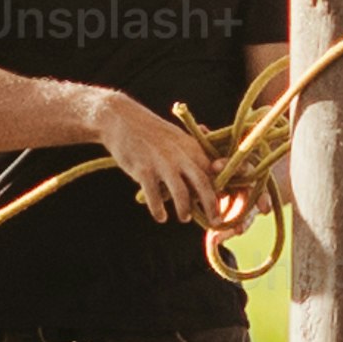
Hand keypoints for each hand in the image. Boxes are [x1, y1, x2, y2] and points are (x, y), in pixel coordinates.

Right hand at [85, 89, 211, 224]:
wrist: (121, 119)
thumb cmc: (151, 133)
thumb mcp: (176, 138)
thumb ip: (192, 155)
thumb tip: (208, 174)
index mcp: (191, 147)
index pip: (212, 172)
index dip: (218, 190)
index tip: (221, 204)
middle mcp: (180, 155)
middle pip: (203, 184)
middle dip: (211, 206)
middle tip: (215, 221)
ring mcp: (162, 163)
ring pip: (181, 193)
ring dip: (185, 210)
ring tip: (184, 218)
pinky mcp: (143, 170)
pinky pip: (155, 196)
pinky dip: (158, 210)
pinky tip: (160, 217)